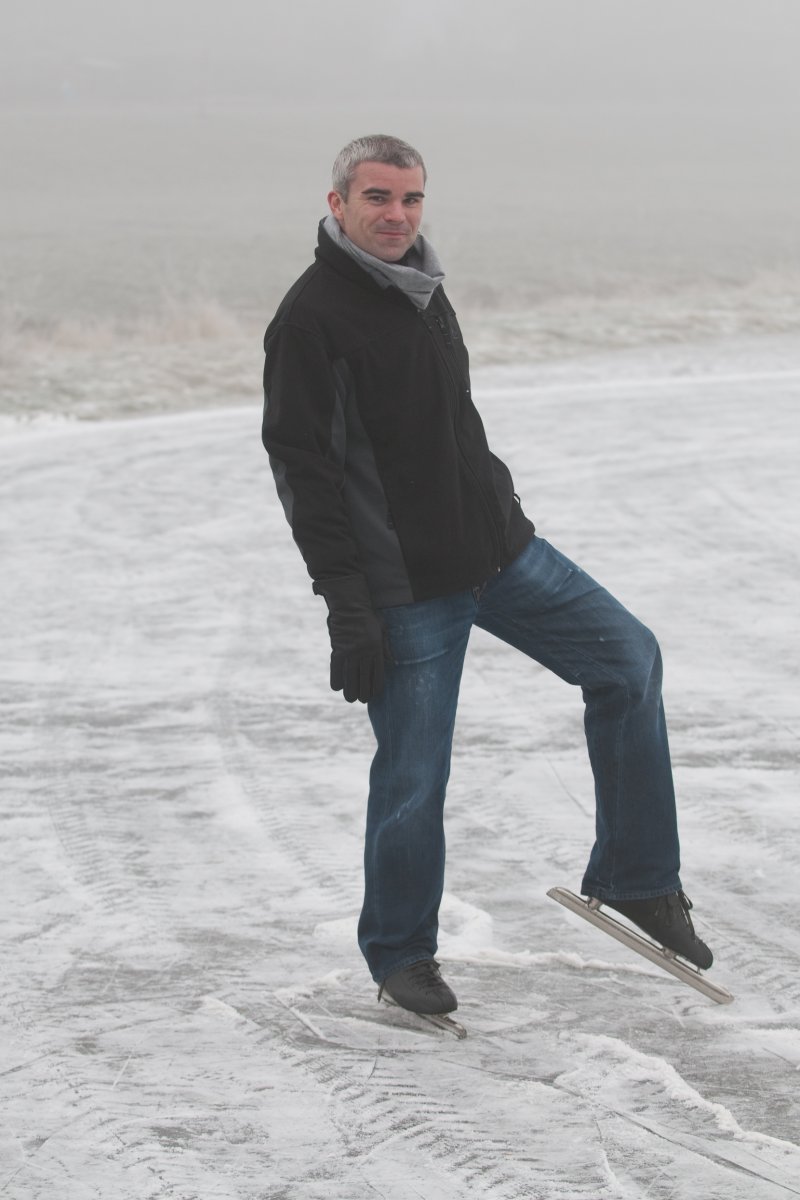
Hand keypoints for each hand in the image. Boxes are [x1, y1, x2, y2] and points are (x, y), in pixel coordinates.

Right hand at [313, 576, 390, 702]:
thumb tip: (392, 662)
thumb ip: (386, 647)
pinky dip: (336, 680)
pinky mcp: (338, 650)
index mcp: (377, 649)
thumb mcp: (382, 629)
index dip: (375, 688)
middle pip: (364, 681)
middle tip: (360, 699)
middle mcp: (365, 653)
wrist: (350, 605)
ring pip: (350, 679)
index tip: (373, 694)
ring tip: (350, 698)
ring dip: (350, 691)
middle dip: (363, 693)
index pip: (378, 675)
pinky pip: (336, 670)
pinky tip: (337, 687)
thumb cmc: (368, 616)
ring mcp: (351, 653)